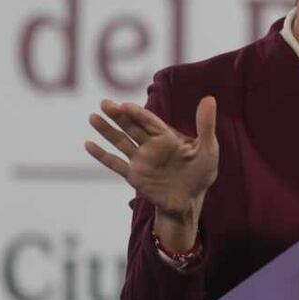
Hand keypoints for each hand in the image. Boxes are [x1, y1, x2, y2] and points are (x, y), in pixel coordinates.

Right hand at [85, 97, 218, 225]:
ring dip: (106, 130)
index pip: (149, 121)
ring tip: (93, 117)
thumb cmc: (202, 172)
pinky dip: (101, 155)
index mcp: (167, 137)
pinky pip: (115, 164)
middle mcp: (151, 146)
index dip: (137, 113)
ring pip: (120, 142)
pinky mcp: (134, 176)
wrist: (191, 200)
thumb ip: (206, 125)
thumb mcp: (208, 148)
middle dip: (118, 115)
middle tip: (104, 103)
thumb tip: (210, 98)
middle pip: (131, 127)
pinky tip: (88, 144)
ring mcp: (141, 160)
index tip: (126, 106)